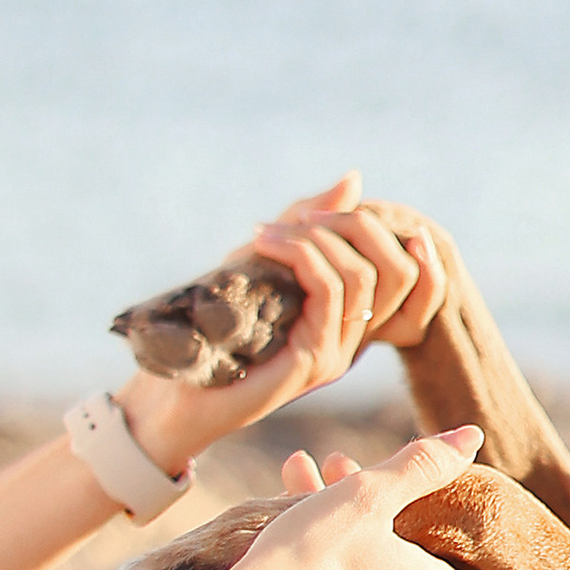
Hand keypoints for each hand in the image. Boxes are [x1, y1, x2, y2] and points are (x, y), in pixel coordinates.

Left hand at [115, 174, 451, 474]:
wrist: (171, 391)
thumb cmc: (210, 324)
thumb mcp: (263, 257)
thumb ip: (306, 222)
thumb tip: (354, 178)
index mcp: (344, 318)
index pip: (399, 267)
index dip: (368, 226)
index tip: (308, 211)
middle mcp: (350, 339)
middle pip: (392, 269)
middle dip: (348, 223)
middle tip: (292, 217)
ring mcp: (336, 353)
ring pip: (361, 276)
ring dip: (316, 238)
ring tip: (267, 232)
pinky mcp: (314, 361)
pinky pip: (328, 291)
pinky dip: (301, 255)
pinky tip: (264, 243)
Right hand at [204, 428, 478, 569]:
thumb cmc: (310, 556)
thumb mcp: (368, 494)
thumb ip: (422, 465)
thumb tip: (472, 437)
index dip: (438, 547)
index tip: (409, 513)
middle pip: (399, 567)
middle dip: (371, 515)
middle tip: (334, 470)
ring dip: (337, 531)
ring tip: (296, 483)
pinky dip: (314, 565)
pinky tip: (281, 533)